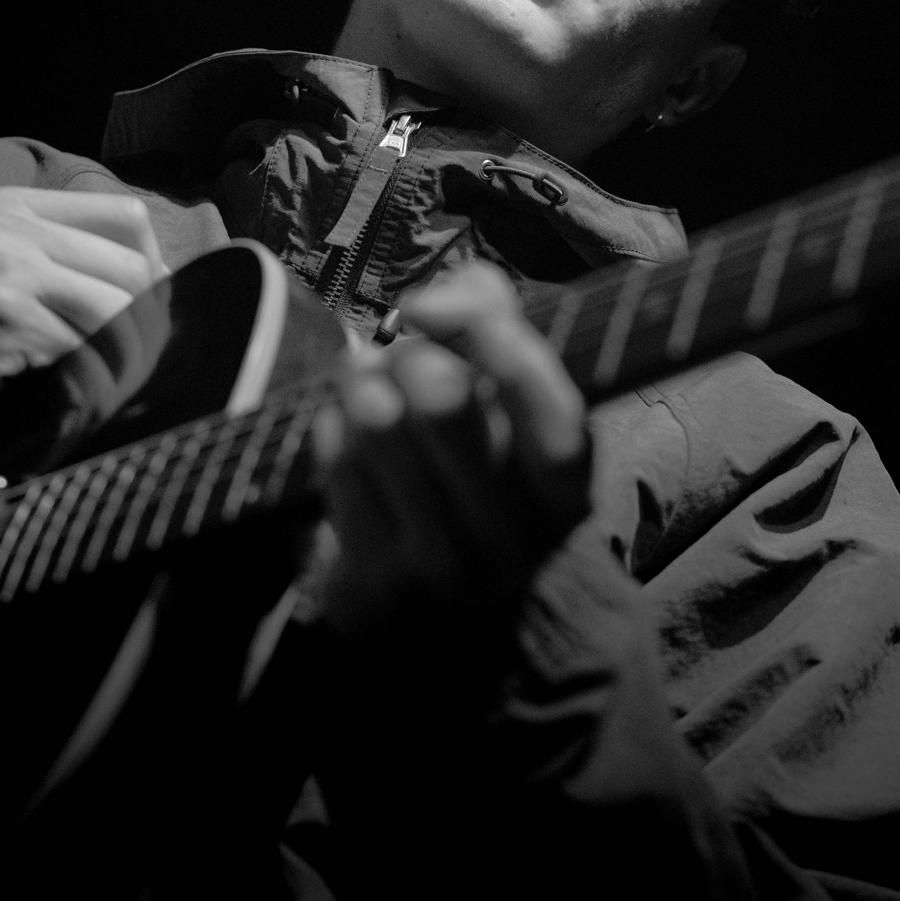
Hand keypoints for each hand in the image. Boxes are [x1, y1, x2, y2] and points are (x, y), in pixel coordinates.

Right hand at [0, 187, 167, 459]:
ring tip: (121, 382)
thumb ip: (61, 260)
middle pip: (131, 266)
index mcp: (10, 207)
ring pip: (117, 308)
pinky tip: (83, 395)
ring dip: (129, 355)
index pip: (126, 217)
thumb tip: (160, 276)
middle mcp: (6, 227)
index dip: (153, 267)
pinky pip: (85, 346)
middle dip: (150, 321)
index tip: (149, 310)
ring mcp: (1, 271)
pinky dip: (95, 376)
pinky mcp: (1, 322)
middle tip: (145, 360)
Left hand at [312, 262, 590, 638]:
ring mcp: (447, 568)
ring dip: (360, 382)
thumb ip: (488, 314)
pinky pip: (338, 462)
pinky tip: (351, 440)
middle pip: (443, 399)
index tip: (429, 307)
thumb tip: (432, 304)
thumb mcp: (502, 391)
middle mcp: (516, 539)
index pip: (553, 416)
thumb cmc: (471, 460)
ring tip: (366, 383)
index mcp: (566, 492)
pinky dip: (333, 430)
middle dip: (406, 353)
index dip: (494, 341)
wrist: (425, 596)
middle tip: (399, 355)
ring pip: (378, 422)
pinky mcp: (381, 582)